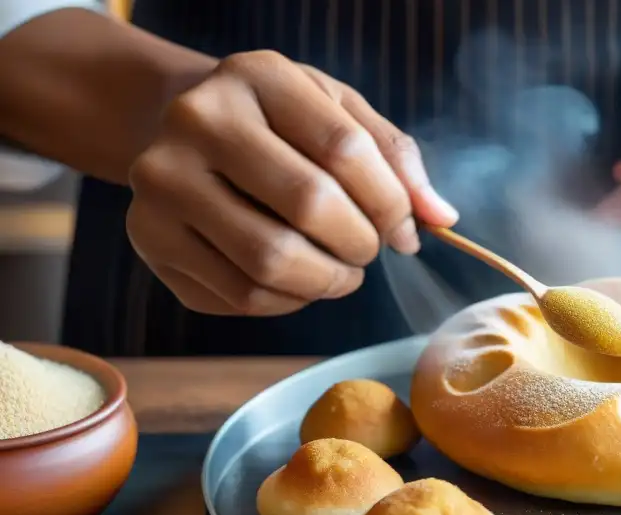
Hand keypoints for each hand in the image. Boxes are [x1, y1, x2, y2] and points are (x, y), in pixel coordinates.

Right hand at [126, 51, 457, 315]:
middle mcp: (198, 121)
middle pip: (309, 205)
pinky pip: (241, 296)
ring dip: (327, 281)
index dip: (391, 202)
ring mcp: (163, 182)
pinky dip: (288, 302)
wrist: (184, 130)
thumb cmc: (278, 125)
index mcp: (256, 77)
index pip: (346, 149)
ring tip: (340, 271)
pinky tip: (297, 281)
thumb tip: (441, 218)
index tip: (405, 228)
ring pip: (271, 262)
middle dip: (360, 244)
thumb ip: (394, 158)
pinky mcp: (150, 238)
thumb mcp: (338, 114)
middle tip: (368, 251)